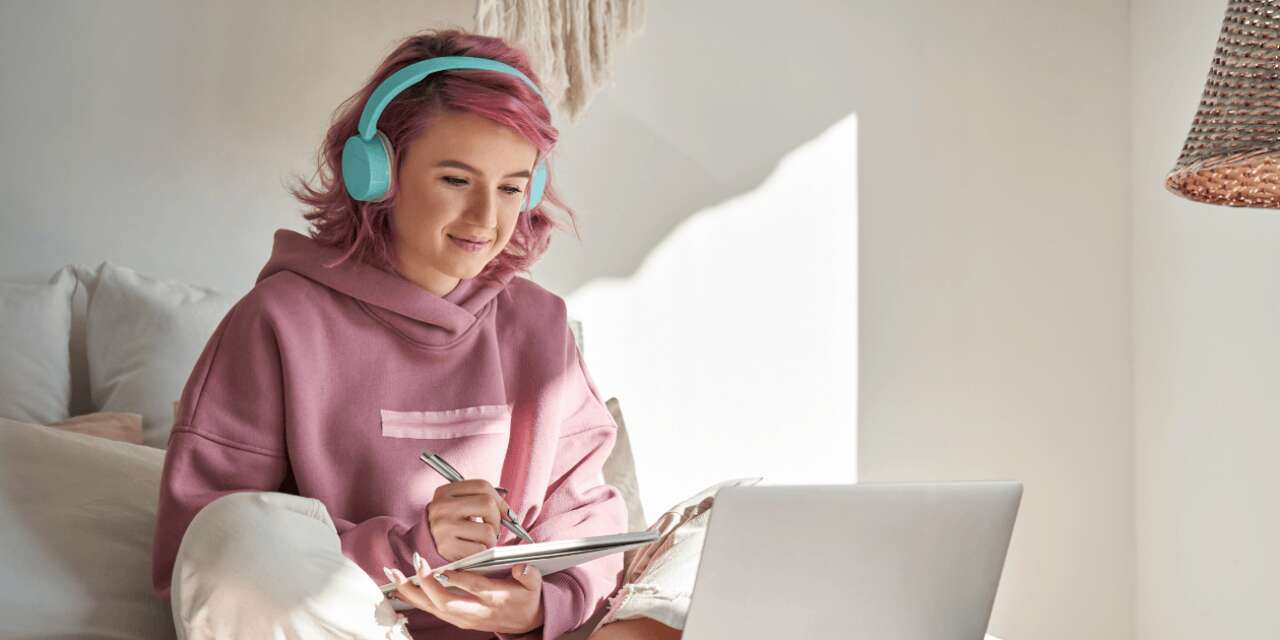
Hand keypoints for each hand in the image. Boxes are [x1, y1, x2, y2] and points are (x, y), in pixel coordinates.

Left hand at [386, 558, 544, 634]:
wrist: (525, 622)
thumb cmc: (526, 598)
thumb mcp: (534, 585)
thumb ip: (529, 575)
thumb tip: (521, 567)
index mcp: (494, 599)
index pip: (474, 588)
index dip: (458, 578)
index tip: (443, 567)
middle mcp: (475, 611)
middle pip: (446, 602)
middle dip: (427, 584)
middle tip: (416, 564)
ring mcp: (463, 617)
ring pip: (433, 608)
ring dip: (412, 593)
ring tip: (394, 575)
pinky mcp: (456, 618)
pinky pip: (430, 609)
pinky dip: (413, 599)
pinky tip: (399, 588)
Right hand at [427, 479, 516, 561]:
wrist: (428, 545)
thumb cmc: (453, 523)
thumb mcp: (462, 506)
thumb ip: (484, 502)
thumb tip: (511, 516)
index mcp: (445, 491)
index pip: (483, 486)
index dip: (499, 500)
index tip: (505, 513)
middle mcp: (441, 506)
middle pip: (487, 504)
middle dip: (497, 520)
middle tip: (492, 529)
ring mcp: (442, 526)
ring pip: (487, 530)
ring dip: (491, 540)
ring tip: (481, 541)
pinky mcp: (446, 547)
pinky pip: (480, 549)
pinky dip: (482, 552)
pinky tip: (473, 550)